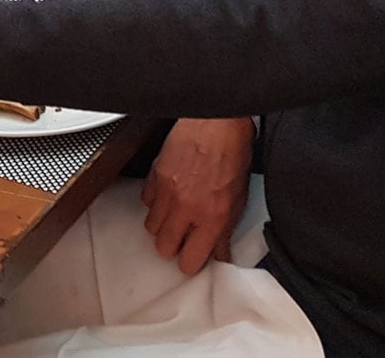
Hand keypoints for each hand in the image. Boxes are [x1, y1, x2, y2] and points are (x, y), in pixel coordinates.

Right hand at [140, 117, 254, 273]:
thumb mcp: (238, 199)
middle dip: (174, 246)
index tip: (194, 257)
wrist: (217, 122)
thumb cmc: (231, 154)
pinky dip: (155, 201)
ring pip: (151, 227)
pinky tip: (169, 194)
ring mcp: (168, 192)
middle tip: (184, 237)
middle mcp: (188, 208)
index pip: (190, 261)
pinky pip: (146, 201)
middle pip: (164, 248)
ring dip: (163, 225)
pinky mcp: (155, 176)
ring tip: (176, 214)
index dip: (191, 262)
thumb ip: (225, 231)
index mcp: (212, 218)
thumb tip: (220, 253)